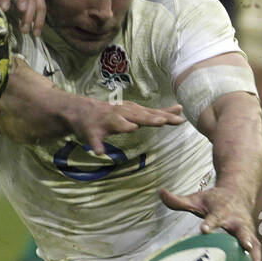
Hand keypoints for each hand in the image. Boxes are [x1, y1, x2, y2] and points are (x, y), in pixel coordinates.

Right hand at [62, 96, 184, 154]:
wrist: (81, 111)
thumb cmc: (113, 113)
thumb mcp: (136, 111)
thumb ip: (156, 112)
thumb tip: (180, 108)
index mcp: (133, 111)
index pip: (152, 114)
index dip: (166, 116)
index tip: (180, 119)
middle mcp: (121, 113)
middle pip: (138, 116)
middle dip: (149, 118)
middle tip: (161, 121)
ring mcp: (106, 121)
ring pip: (116, 122)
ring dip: (124, 125)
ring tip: (133, 128)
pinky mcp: (92, 131)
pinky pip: (94, 139)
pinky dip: (97, 145)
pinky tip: (100, 152)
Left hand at [160, 185, 260, 260]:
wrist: (239, 193)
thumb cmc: (214, 200)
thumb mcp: (197, 198)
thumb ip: (179, 200)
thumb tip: (160, 192)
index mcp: (221, 211)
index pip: (214, 217)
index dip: (210, 223)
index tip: (204, 230)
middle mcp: (237, 221)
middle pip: (242, 230)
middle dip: (244, 239)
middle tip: (247, 247)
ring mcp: (247, 230)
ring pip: (254, 245)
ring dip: (255, 258)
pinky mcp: (252, 239)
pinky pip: (256, 254)